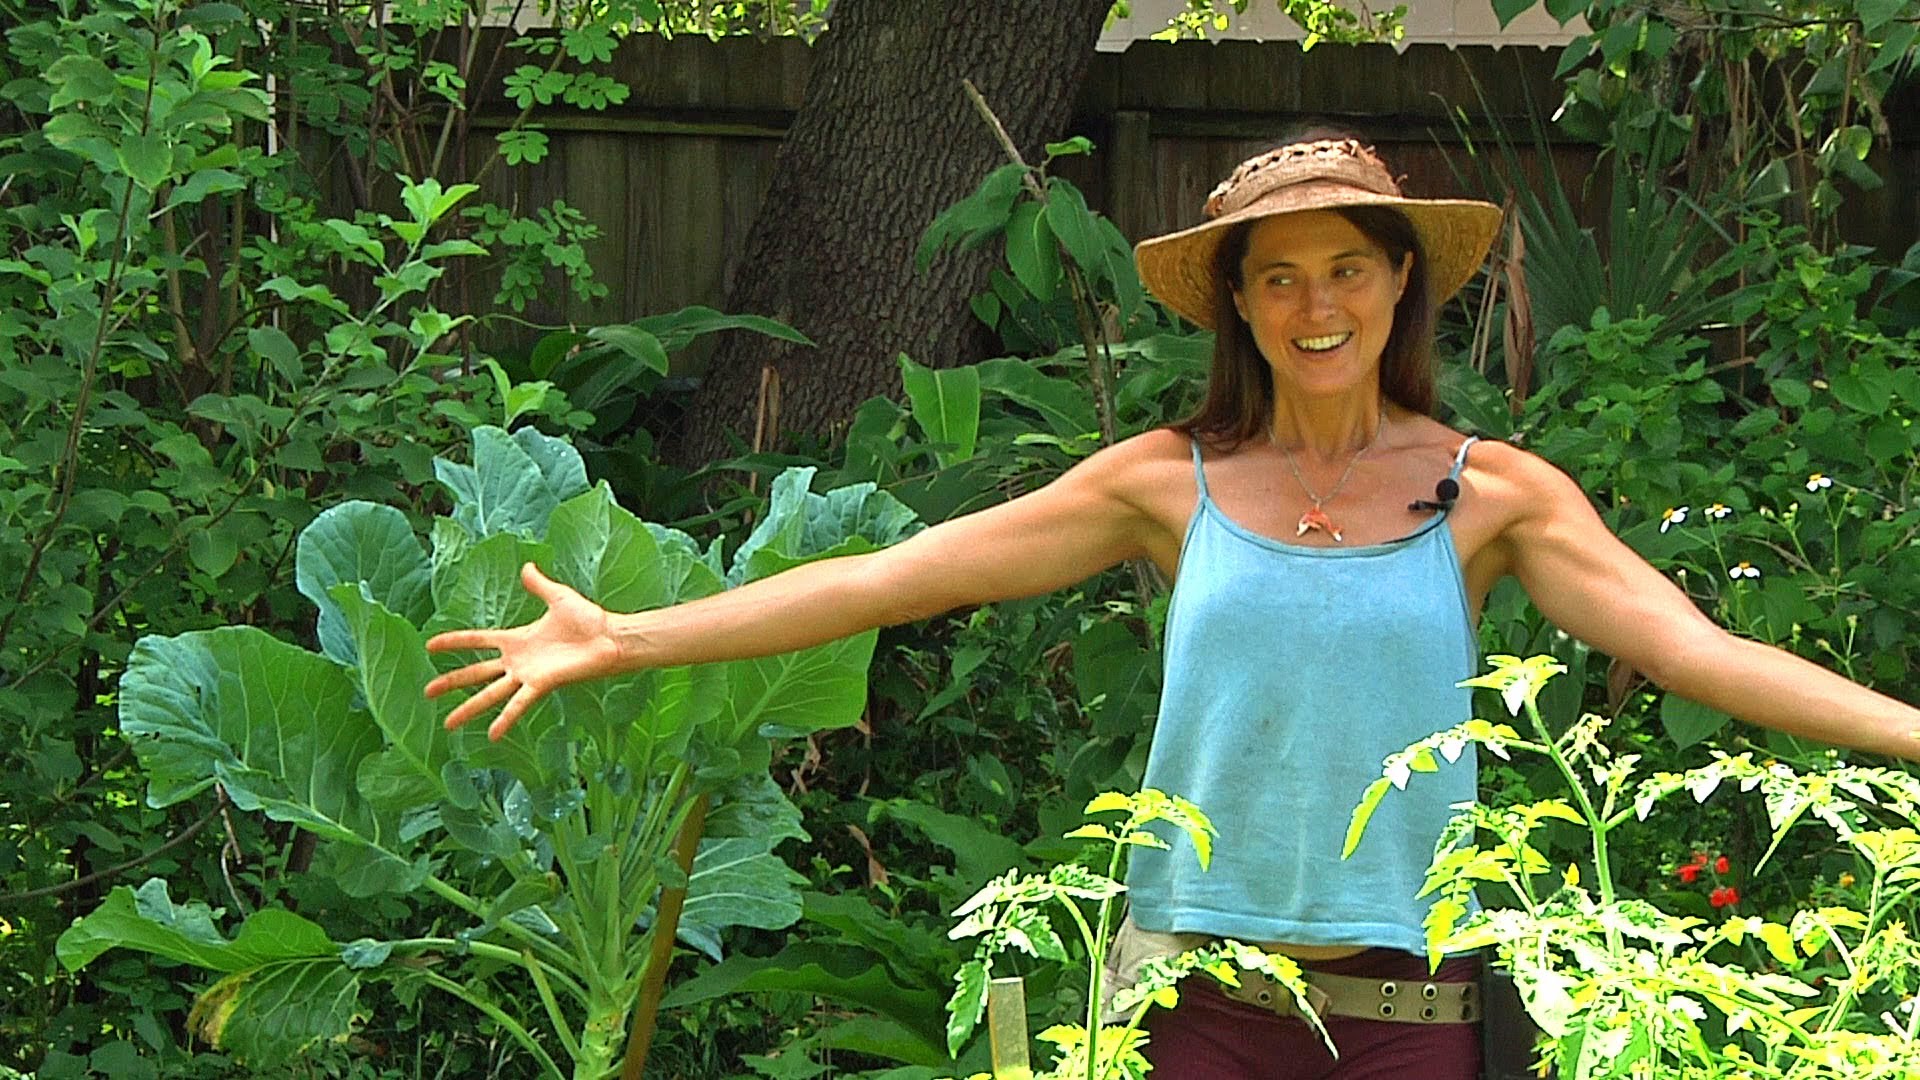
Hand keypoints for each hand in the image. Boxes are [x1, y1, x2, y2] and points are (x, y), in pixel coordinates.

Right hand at [424, 562, 624, 740]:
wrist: (610, 637)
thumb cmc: (588, 619)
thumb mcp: (557, 596)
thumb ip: (539, 584)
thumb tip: (527, 566)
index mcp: (517, 639)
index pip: (477, 641)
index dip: (454, 642)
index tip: (429, 646)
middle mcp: (517, 661)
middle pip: (476, 672)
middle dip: (451, 682)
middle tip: (427, 692)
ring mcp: (527, 675)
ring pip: (490, 693)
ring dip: (469, 708)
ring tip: (448, 724)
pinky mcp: (541, 685)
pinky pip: (518, 704)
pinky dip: (505, 719)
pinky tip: (491, 735)